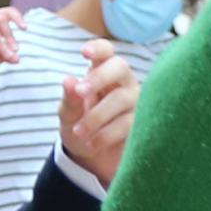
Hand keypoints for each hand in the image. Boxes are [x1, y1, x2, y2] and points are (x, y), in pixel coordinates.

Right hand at [0, 5, 23, 98]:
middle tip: (15, 50)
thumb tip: (17, 57)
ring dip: (1, 46)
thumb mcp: (0, 54)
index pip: (7, 11)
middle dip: (10, 36)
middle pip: (0, 18)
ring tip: (7, 57)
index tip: (25, 28)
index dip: (17, 18)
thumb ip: (9, 51)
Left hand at [60, 49, 137, 184]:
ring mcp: (137, 102)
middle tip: (80, 92)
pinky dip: (106, 134)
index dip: (98, 48)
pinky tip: (91, 144)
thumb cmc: (79, 128)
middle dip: (99, 77)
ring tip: (79, 132)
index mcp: (102, 73)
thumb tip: (69, 80)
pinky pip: (128, 124)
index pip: (106, 51)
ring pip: (122, 98)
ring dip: (97, 115)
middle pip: (120, 66)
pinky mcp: (143, 124)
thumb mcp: (68, 114)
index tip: (84, 53)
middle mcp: (123, 83)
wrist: (91, 161)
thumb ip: (69, 98)